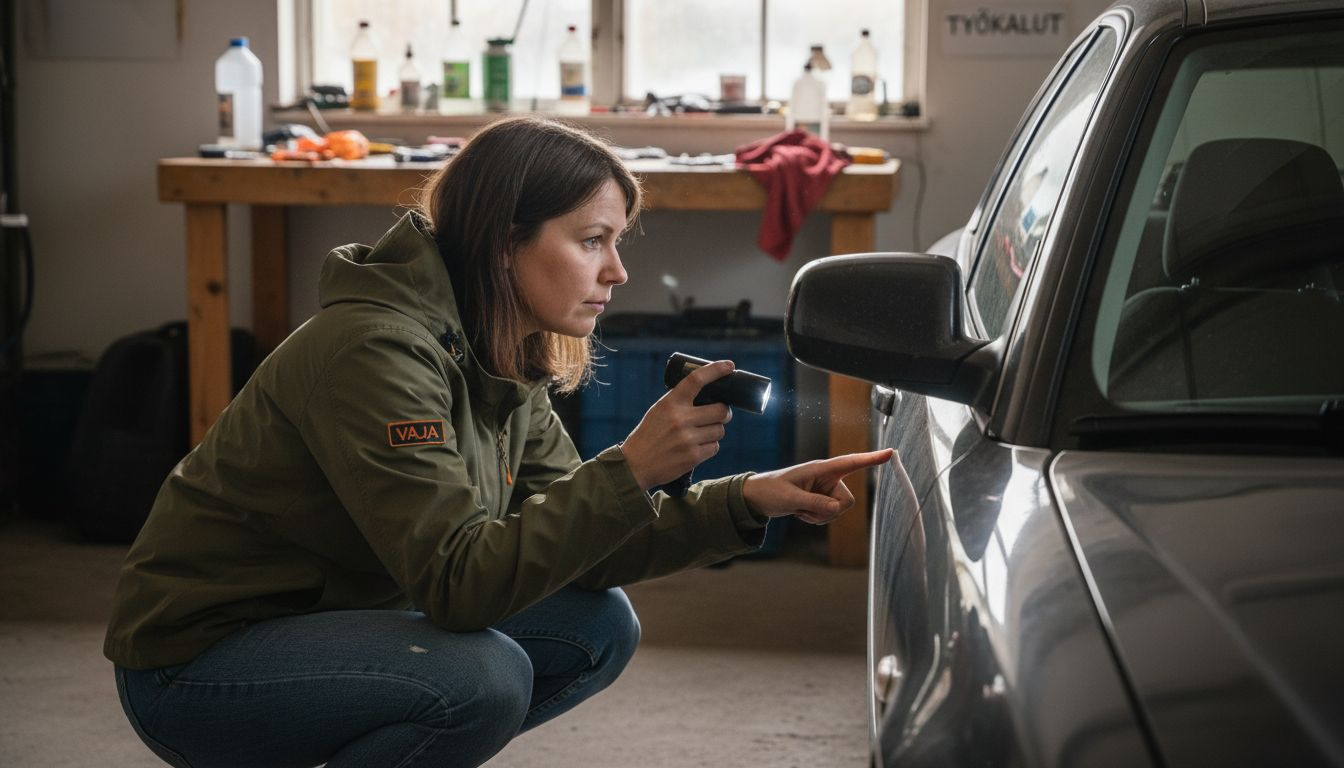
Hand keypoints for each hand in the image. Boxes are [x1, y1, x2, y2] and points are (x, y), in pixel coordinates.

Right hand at [620, 360, 735, 489]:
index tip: (729, 365)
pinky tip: (697, 447)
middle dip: (724, 412)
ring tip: (702, 434)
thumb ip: (679, 403)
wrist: (635, 464)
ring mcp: (688, 438)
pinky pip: (714, 447)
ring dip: (715, 431)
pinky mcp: (693, 456)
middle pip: (721, 410)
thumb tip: (708, 395)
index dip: (715, 370)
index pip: (696, 379)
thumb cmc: (649, 435)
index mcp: (670, 403)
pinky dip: (710, 446)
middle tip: (719, 414)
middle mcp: (680, 419)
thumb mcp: (658, 411)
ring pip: (720, 430)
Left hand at [742, 448, 894, 524]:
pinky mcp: (821, 501)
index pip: (851, 462)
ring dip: (819, 517)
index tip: (891, 452)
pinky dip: (816, 519)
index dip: (872, 459)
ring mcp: (825, 490)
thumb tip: (836, 509)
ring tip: (799, 510)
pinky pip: (830, 516)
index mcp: (821, 469)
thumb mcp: (790, 498)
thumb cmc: (771, 491)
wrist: (758, 498)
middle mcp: (827, 478)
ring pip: (838, 512)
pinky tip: (800, 513)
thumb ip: (814, 503)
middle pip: (847, 501)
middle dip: (829, 511)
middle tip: (805, 510)